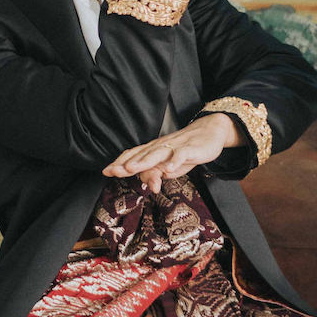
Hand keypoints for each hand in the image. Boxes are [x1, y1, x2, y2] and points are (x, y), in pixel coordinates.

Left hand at [102, 113, 242, 190]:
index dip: (120, 163)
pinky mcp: (190, 149)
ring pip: (157, 154)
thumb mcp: (170, 166)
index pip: (133, 155)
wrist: (209, 132)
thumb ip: (158, 174)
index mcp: (153, 150)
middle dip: (126, 163)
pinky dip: (174, 161)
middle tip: (114, 171)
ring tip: (133, 168)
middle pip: (141, 155)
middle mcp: (161, 147)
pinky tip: (169, 169)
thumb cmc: (186, 150)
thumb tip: (148, 184)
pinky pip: (181, 155)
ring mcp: (175, 147)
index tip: (106, 171)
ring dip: (144, 161)